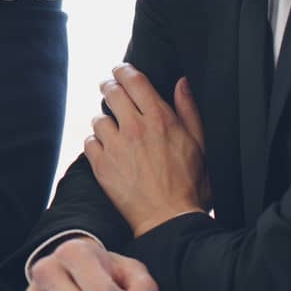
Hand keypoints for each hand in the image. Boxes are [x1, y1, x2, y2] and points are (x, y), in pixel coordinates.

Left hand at [86, 64, 208, 235]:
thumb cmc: (191, 185)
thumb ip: (189, 110)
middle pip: (111, 92)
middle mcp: (135, 127)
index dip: (123, 71)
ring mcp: (116, 146)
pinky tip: (107, 150)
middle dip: (109, 87)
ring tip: (113, 129)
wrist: (169, 220)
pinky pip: (90, 142)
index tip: (120, 71)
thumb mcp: (200, 145)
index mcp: (160, 118)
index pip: (134, 80)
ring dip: (105, 121)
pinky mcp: (101, 165)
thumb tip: (181, 83)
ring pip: (98, 118)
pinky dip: (96, 144)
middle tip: (109, 90)